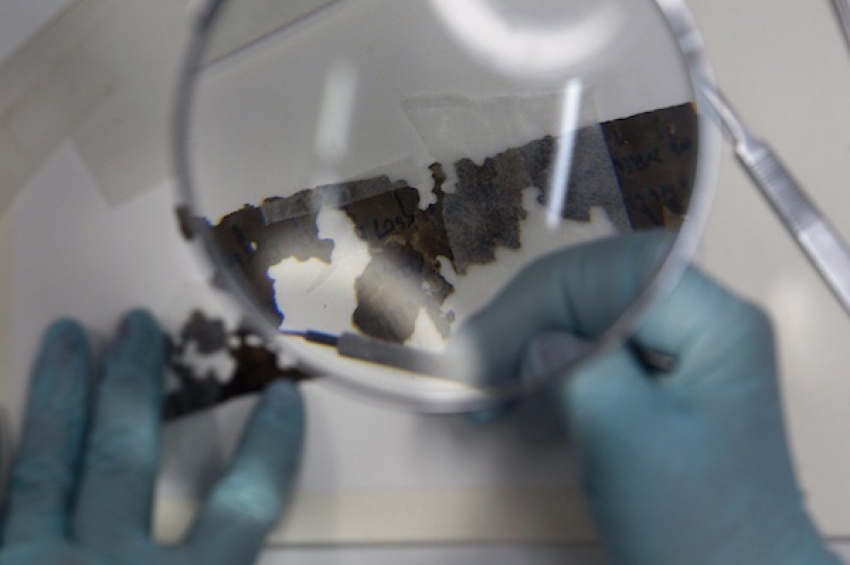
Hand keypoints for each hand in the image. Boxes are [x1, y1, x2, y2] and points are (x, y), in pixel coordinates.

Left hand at [0, 310, 303, 564]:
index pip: (243, 507)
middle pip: (128, 460)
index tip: (282, 397)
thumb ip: (224, 560)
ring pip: (50, 470)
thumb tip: (236, 540)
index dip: (267, 450)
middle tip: (137, 324)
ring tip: (63, 335)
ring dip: (59, 396)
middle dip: (133, 386)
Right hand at [462, 232, 841, 564]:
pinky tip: (515, 389)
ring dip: (529, 338)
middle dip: (529, 317)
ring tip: (482, 384)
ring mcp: (685, 348)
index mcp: (715, 321)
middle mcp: (705, 319)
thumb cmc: (691, 520)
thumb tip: (536, 341)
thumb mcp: (628, 438)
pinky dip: (547, 362)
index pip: (616, 267)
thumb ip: (578, 369)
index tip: (487, 348)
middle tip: (471, 367)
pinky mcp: (662, 378)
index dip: (544, 295)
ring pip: (589, 312)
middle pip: (600, 282)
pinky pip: (595, 346)